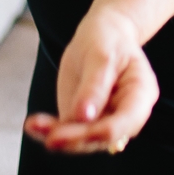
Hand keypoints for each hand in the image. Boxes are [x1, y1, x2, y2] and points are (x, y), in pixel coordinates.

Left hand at [24, 5, 158, 154]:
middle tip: (51, 137)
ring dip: (57, 136)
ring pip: (81, 139)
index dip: (103, 130)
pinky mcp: (82, 121)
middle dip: (76, 138)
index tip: (80, 123)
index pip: (125, 122)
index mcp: (141, 96)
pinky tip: (32, 126)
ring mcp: (103, 121)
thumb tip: (84, 116)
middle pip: (102, 137)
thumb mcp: (102, 55)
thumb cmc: (108, 40)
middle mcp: (125, 115)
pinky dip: (48, 130)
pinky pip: (66, 130)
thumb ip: (95, 86)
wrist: (102, 35)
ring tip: (34, 126)